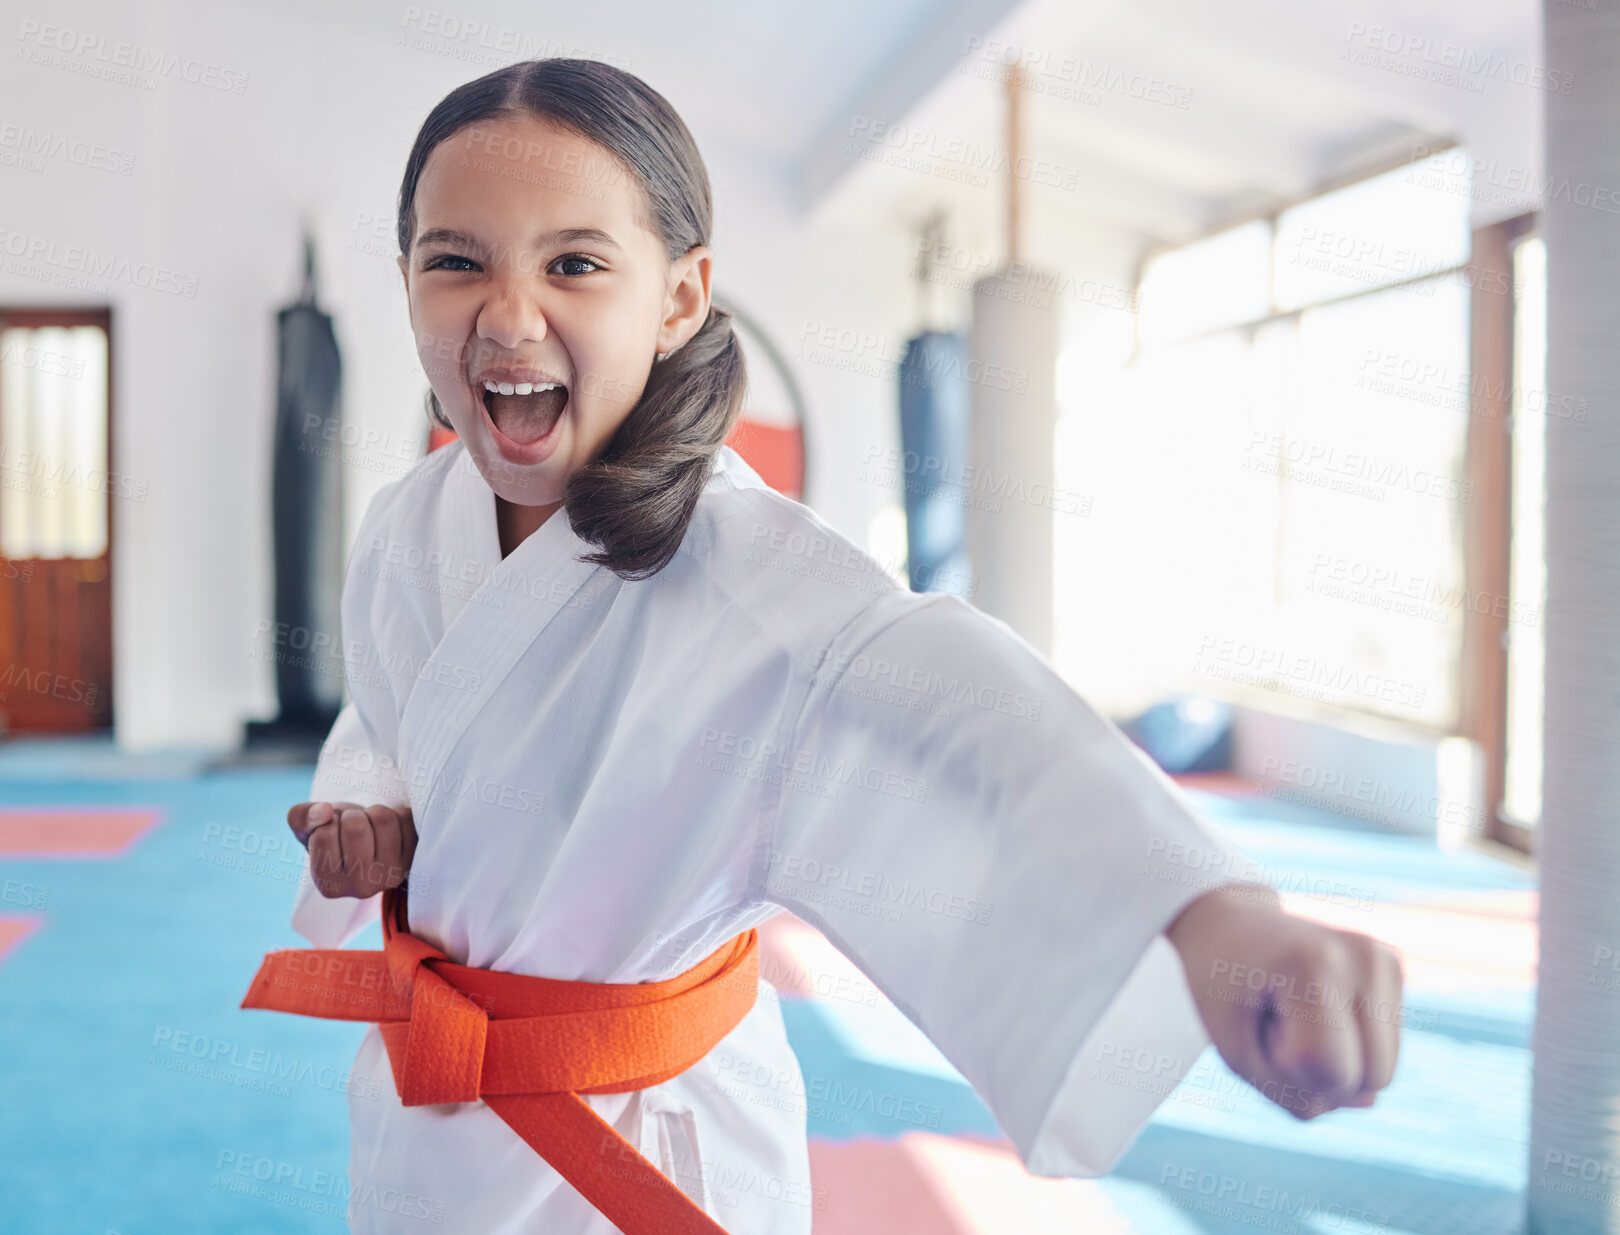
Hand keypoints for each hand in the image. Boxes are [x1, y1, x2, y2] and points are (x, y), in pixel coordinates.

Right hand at [288, 801, 416, 899]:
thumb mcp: (308, 828)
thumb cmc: (334, 835)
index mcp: (329, 886)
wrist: (368, 841)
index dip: (327, 822)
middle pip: (356, 827)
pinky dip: (395, 813)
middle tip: (352, 826)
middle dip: (351, 816)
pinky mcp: (413, 858)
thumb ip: (302, 817)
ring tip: (370, 826)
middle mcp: (361, 888)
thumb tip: (324, 811)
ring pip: (383, 819)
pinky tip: (389, 829)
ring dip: (373, 812)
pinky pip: (405, 817)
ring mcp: (391, 875)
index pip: (324, 835)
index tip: (333, 831)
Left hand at [1165, 881, 1402, 1118]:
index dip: (1287, 1066)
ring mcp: (1383, 958)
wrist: (1227, 928)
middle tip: (1278, 1021)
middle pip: (1375, 1078)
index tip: (1260, 1020)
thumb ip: (1298, 1097)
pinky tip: (1317, 1007)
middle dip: (1320, 1072)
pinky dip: (1349, 1046)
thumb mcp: (1238, 1055)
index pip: (1332, 1070)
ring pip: (1384, 1071)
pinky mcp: (1393, 967)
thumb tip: (1370, 1100)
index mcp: (1316, 964)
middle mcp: (1363, 956)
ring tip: (1297, 1015)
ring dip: (1337, 1062)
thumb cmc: (1224, 994)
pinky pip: (1385, 1051)